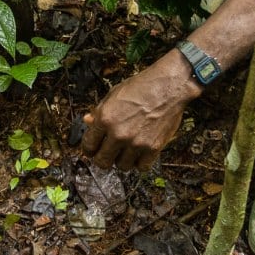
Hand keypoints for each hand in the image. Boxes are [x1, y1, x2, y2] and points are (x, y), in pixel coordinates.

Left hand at [80, 59, 194, 170]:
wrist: (167, 87)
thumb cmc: (140, 87)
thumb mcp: (113, 94)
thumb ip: (99, 111)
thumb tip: (87, 121)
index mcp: (105, 118)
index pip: (88, 145)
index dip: (88, 149)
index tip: (92, 150)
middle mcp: (118, 133)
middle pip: (102, 162)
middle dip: (102, 158)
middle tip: (106, 154)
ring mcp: (136, 142)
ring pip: (122, 166)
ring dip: (122, 160)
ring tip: (125, 150)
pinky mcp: (153, 148)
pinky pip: (141, 167)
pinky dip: (140, 162)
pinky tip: (139, 153)